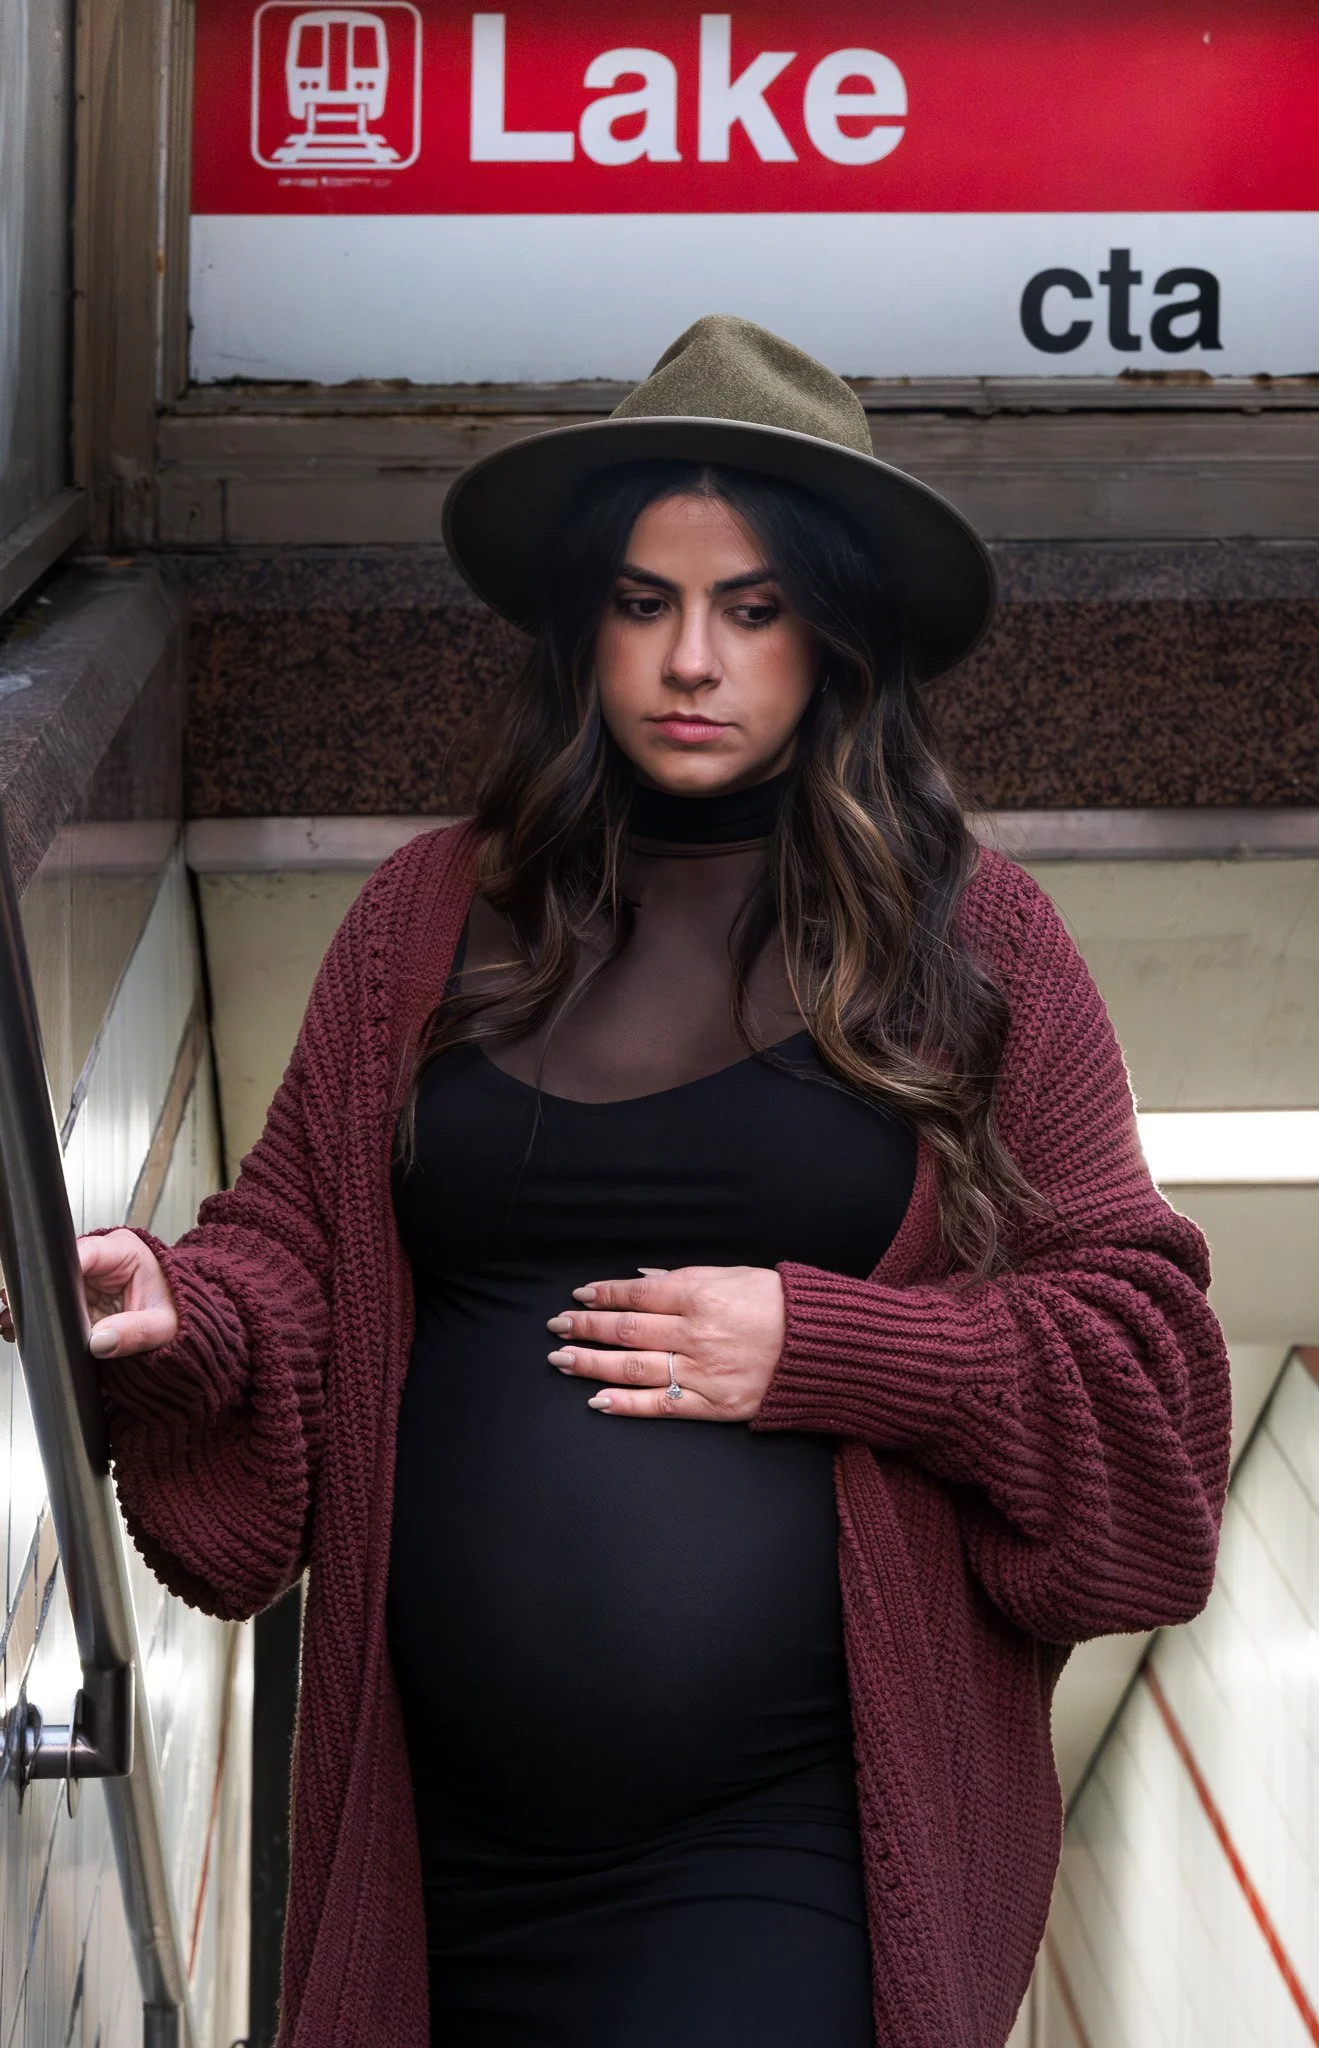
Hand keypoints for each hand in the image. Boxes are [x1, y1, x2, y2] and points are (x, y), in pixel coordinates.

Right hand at [0, 1230, 178, 1358]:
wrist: (185, 1313)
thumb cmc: (179, 1308)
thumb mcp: (165, 1324)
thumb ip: (135, 1332)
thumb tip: (100, 1342)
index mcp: (124, 1250)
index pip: (82, 1255)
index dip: (57, 1275)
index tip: (42, 1298)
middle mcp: (103, 1258)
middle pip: (59, 1272)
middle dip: (42, 1297)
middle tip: (20, 1318)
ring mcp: (90, 1276)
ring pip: (52, 1288)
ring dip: (38, 1309)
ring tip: (17, 1326)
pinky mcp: (82, 1294)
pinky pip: (58, 1304)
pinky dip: (46, 1318)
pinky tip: (31, 1330)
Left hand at [546, 1265, 785, 1420]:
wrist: (826, 1349)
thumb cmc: (782, 1305)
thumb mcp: (735, 1275)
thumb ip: (684, 1279)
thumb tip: (641, 1280)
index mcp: (701, 1295)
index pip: (637, 1295)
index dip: (604, 1295)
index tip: (579, 1296)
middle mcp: (696, 1334)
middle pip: (627, 1330)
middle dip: (586, 1327)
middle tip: (556, 1326)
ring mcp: (703, 1373)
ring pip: (634, 1368)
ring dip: (591, 1364)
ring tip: (561, 1360)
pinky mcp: (714, 1406)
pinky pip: (661, 1406)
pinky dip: (626, 1405)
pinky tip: (596, 1401)